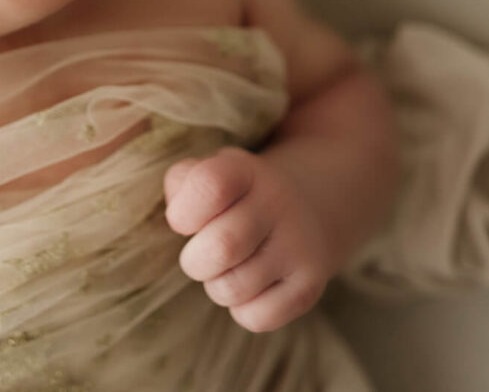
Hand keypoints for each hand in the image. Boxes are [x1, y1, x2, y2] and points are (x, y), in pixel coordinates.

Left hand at [164, 145, 333, 333]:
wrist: (306, 210)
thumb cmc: (235, 196)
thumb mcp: (209, 173)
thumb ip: (182, 184)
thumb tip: (178, 214)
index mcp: (246, 171)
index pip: (209, 185)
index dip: (184, 212)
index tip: (185, 221)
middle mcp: (279, 202)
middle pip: (220, 247)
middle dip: (195, 260)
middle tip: (203, 254)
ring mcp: (299, 246)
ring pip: (232, 289)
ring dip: (216, 285)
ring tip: (229, 268)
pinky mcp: (309, 286)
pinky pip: (254, 318)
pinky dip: (241, 310)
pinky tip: (251, 286)